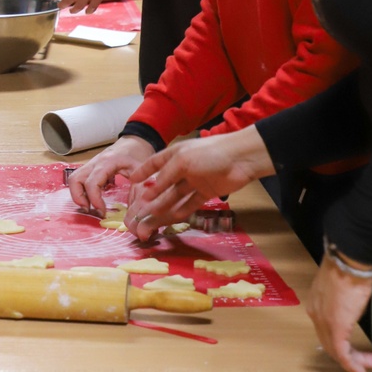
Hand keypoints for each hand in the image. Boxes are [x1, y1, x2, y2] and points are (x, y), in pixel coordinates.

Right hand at [67, 135, 154, 217]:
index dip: (94, 200)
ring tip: (89, 207)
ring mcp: (90, 164)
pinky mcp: (90, 168)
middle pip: (75, 179)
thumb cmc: (138, 155)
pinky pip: (78, 179)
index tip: (102, 212)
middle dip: (79, 198)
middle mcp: (95, 162)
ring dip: (77, 195)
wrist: (134, 142)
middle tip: (91, 211)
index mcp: (107, 162)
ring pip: (73, 179)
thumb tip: (132, 214)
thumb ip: (137, 191)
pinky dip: (80, 191)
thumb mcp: (141, 172)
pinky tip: (91, 200)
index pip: (92, 182)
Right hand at [124, 128, 272, 240]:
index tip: (130, 181)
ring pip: (176, 195)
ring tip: (152, 216)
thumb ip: (166, 176)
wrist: (241, 158)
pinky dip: (182, 210)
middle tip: (140, 209)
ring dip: (165, 205)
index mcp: (175, 155)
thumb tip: (150, 190)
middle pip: (164, 184)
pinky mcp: (207, 192)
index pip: (154, 163)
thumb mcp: (182, 161)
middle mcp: (183, 168)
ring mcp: (195, 180)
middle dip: (152, 196)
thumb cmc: (209, 153)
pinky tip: (172, 218)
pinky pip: (191, 202)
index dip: (143, 172)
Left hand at [306, 258, 371, 371]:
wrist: (349, 262)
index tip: (355, 349)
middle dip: (350, 355)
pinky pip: (342, 354)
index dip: (340, 343)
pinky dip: (352, 365)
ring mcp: (324, 322)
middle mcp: (316, 314)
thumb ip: (343, 297)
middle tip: (368, 362)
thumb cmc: (349, 267)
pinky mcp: (336, 328)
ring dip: (356, 361)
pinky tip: (362, 371)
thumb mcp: (342, 284)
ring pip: (336, 351)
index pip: (325, 330)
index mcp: (316, 303)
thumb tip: (352, 301)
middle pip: (330, 343)